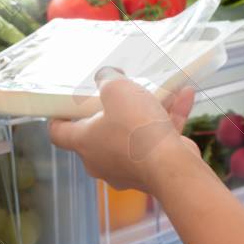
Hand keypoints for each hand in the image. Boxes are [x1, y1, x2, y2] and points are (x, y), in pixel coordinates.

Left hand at [49, 69, 199, 194]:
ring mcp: (128, 166)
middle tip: (122, 94)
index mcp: (84, 142)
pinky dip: (170, 119)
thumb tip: (106, 76)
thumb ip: (108, 79)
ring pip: (135, 133)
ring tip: (164, 90)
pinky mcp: (152, 168)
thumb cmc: (137, 130)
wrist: (171, 166)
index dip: (58, 118)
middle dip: (114, 110)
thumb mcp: (117, 90)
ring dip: (149, 110)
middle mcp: (101, 159)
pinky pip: (159, 138)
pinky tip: (185, 97)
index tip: (63, 107)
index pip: (59, 132)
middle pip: (100, 131)